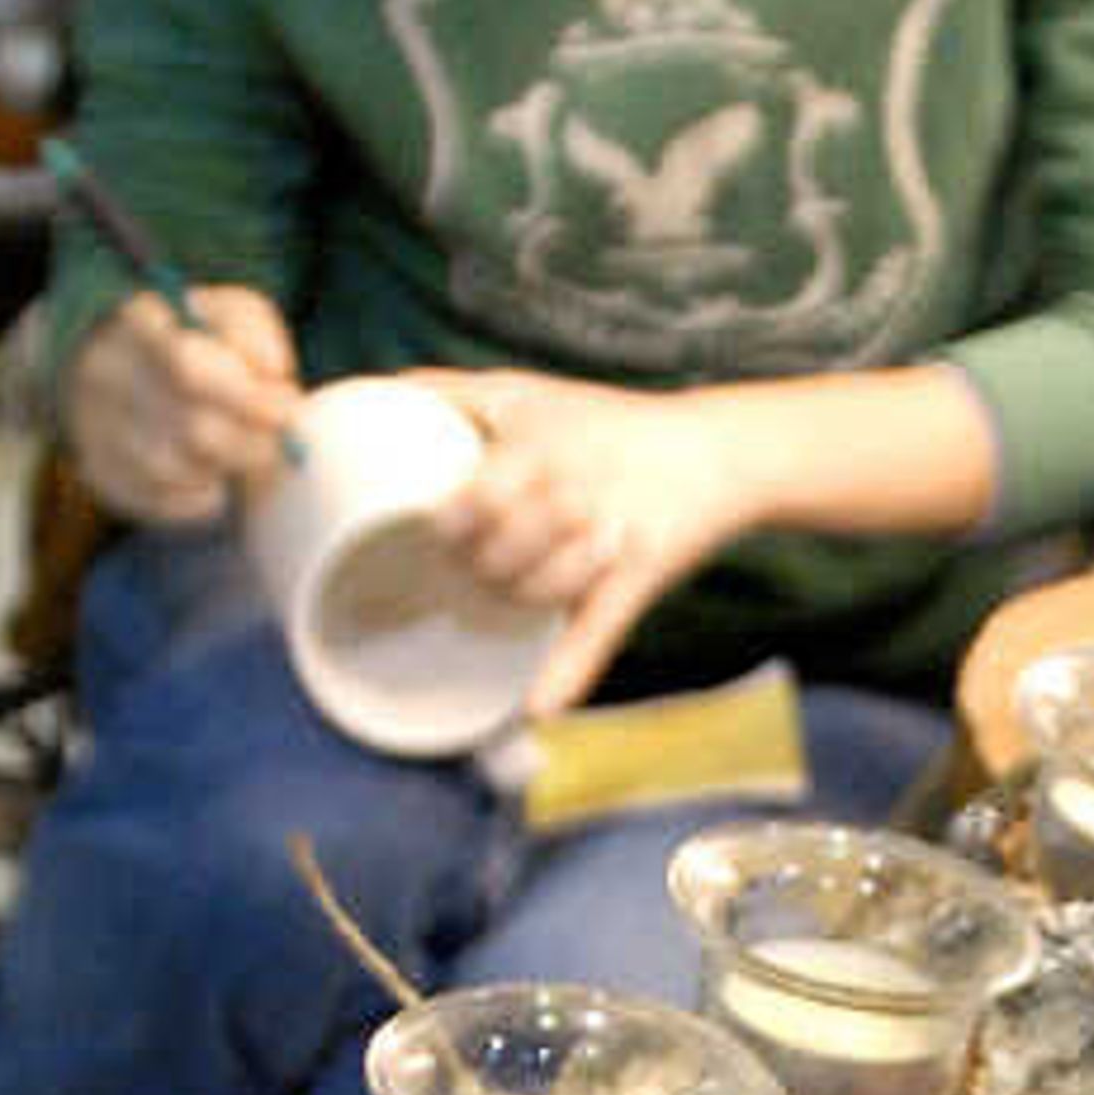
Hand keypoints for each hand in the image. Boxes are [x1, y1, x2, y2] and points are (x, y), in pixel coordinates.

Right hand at [61, 284, 300, 523]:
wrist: (139, 369)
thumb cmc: (202, 342)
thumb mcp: (234, 315)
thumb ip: (255, 334)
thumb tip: (272, 373)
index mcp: (134, 321)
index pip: (187, 364)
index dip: (250, 396)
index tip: (289, 409)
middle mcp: (103, 373)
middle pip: (189, 427)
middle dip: (251, 442)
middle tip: (280, 443)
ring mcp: (93, 425)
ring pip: (175, 470)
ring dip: (225, 467)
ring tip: (244, 452)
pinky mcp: (100, 472)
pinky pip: (161, 503)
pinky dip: (202, 497)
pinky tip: (214, 475)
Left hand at [428, 372, 765, 714]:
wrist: (717, 451)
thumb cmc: (609, 421)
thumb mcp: (531, 390)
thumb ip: (453, 391)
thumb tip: (376, 388)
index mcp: (539, 446)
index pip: (469, 504)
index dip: (444, 531)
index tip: (437, 535)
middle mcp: (572, 490)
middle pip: (495, 556)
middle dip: (476, 571)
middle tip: (471, 569)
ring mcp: (606, 539)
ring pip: (535, 595)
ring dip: (514, 604)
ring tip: (510, 594)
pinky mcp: (638, 577)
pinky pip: (598, 629)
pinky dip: (568, 672)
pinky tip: (539, 706)